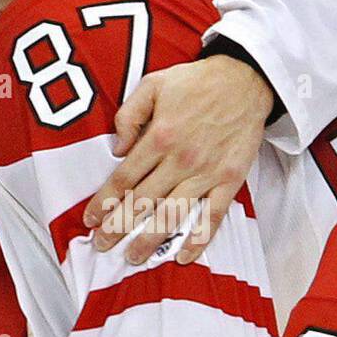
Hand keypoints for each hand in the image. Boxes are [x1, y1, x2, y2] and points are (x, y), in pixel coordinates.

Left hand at [83, 54, 273, 265]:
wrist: (245, 79)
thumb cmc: (197, 82)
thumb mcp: (153, 83)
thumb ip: (129, 114)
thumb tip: (117, 148)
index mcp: (159, 137)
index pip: (123, 179)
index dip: (104, 202)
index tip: (90, 219)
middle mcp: (180, 160)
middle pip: (142, 203)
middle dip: (118, 228)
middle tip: (102, 245)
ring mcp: (206, 173)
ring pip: (173, 215)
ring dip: (150, 240)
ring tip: (133, 257)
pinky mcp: (229, 180)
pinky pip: (213, 216)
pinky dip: (198, 239)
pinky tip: (183, 257)